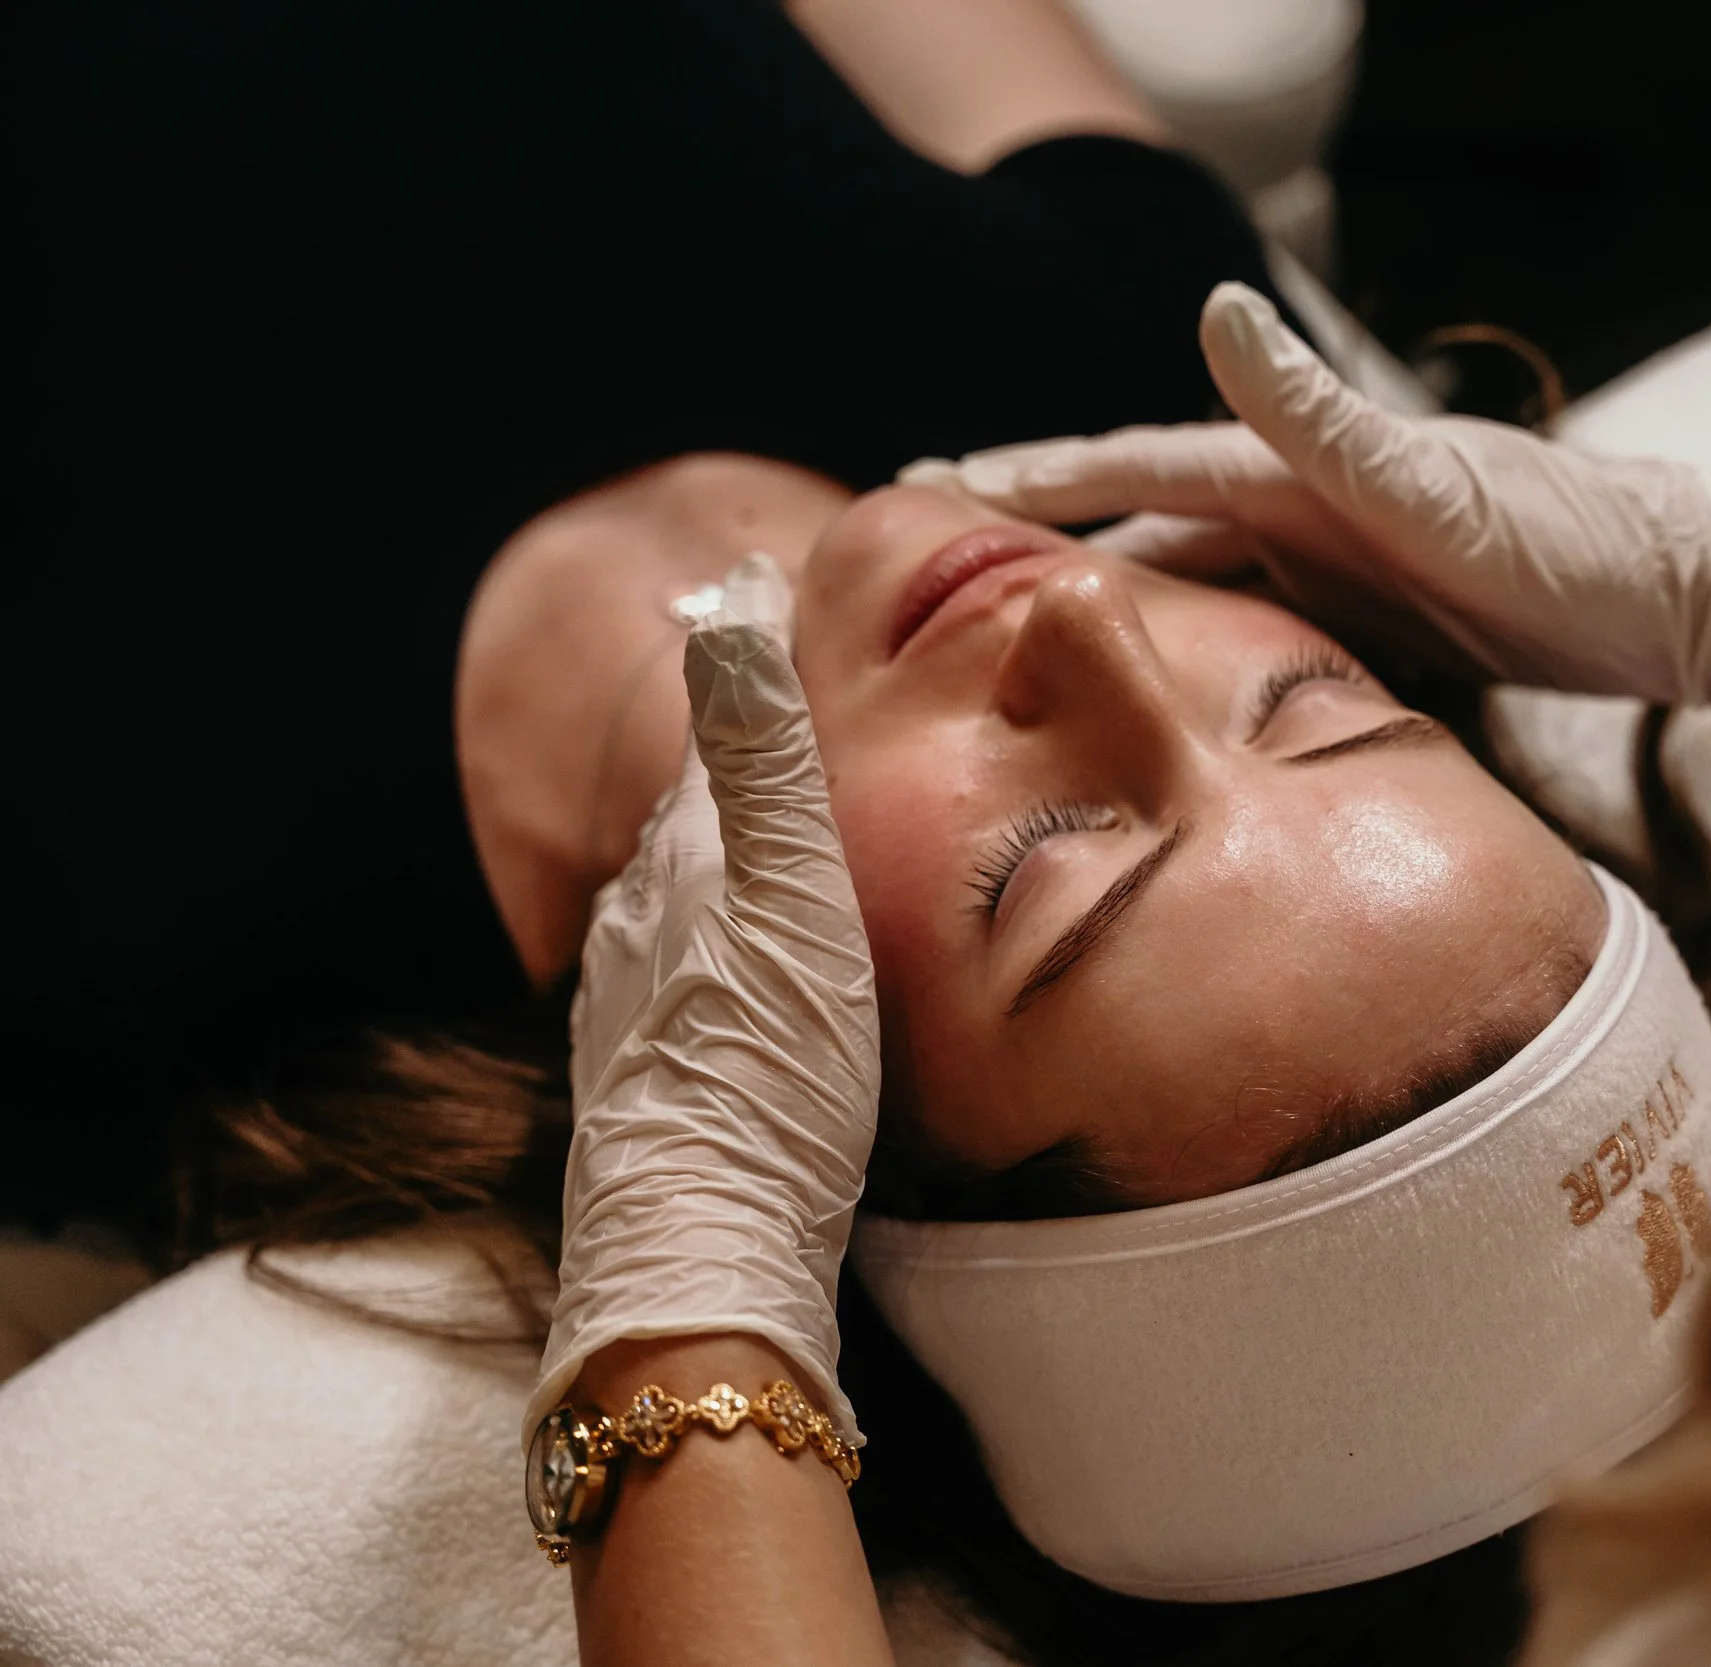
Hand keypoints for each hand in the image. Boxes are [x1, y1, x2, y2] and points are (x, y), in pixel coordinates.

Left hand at [531, 556, 878, 1445]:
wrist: (699, 1256)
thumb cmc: (763, 1078)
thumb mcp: (794, 900)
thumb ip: (765, 759)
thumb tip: (727, 609)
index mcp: (680, 868)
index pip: (718, 743)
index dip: (756, 678)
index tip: (775, 599)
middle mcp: (638, 926)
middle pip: (694, 822)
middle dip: (744, 770)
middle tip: (798, 719)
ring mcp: (630, 1008)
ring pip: (681, 902)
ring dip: (729, 861)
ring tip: (781, 843)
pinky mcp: (643, 1083)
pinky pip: (682, 977)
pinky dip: (722, 945)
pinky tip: (745, 979)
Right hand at [901, 282, 1710, 713]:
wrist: (1677, 604)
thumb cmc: (1569, 540)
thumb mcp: (1435, 486)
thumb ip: (1320, 414)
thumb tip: (1215, 312)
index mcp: (1296, 470)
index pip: (1132, 471)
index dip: (1031, 480)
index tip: (926, 487)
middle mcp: (1299, 507)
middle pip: (1139, 528)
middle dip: (1035, 542)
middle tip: (928, 569)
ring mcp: (1331, 565)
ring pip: (1185, 584)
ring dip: (1100, 604)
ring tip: (1006, 637)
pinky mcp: (1367, 623)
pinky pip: (1245, 636)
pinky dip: (1183, 654)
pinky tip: (1146, 690)